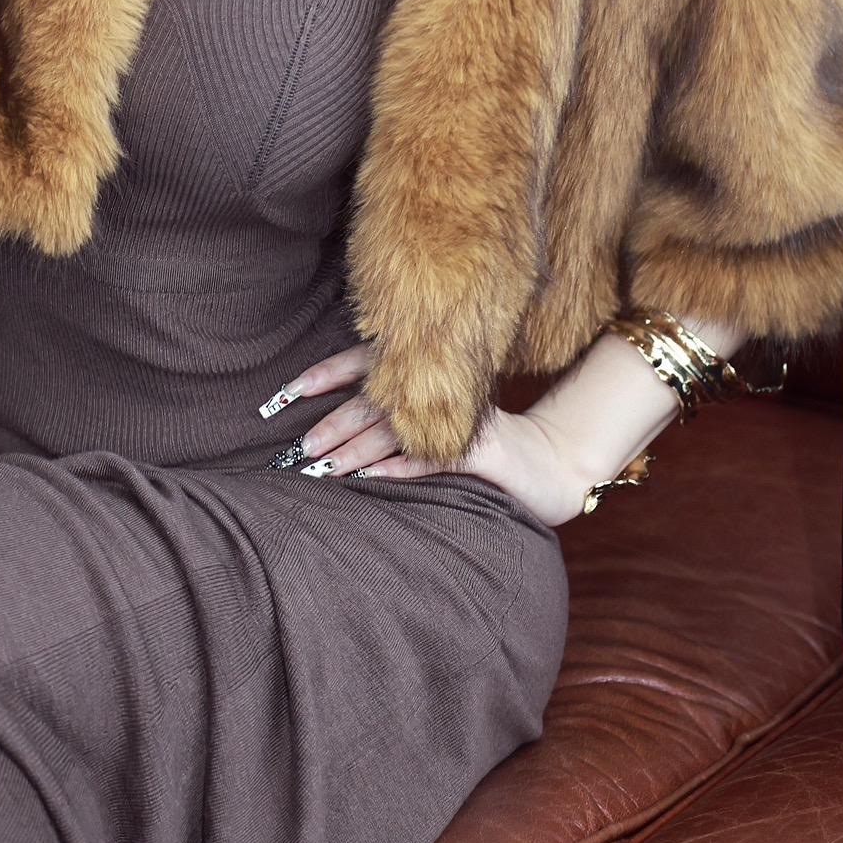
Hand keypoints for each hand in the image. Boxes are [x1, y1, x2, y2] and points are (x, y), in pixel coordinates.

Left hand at [266, 342, 595, 527]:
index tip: (288, 391)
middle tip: (300, 447)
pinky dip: (401, 468)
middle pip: (376, 400)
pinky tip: (371, 479)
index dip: (327, 373)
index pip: (367, 363)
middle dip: (334, 423)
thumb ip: (395, 412)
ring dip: (357, 449)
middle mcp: (442, 390)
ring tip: (324, 467)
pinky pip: (435, 457)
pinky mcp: (482, 451)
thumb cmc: (484, 446)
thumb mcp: (437, 422)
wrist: (554, 466)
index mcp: (427, 375)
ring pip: (399, 430)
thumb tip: (327, 425)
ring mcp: (461, 420)